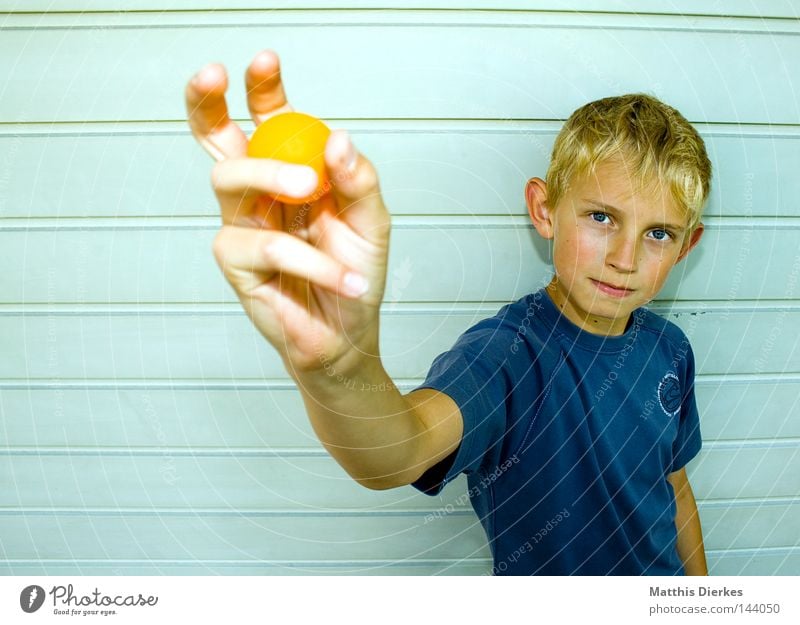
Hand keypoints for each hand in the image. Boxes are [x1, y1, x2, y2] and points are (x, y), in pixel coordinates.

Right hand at [186, 50, 390, 376]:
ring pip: (231, 179)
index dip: (261, 90)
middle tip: (213, 73)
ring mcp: (243, 226)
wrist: (350, 333)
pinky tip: (345, 277)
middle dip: (207, 102)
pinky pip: (267, 247)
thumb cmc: (355, 273)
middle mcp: (260, 194)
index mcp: (290, 173)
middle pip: (216, 140)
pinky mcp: (237, 264)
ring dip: (274, 175)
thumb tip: (338, 139)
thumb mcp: (371, 221)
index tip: (266, 61)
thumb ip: (359, 180)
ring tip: (313, 190)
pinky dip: (313, 260)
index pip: (267, 122)